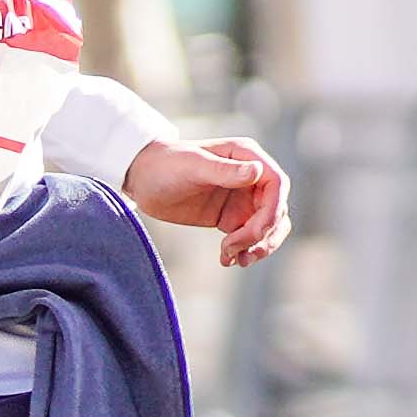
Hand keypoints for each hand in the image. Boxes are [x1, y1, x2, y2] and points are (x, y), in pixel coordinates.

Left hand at [121, 132, 289, 265]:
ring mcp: (241, 198)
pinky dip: (243, 251)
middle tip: (238, 248)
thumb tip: (257, 171)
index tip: (256, 231)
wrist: (140, 178)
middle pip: (276, 210)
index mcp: (246, 156)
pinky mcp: (230, 217)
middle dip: (264, 234)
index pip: (277, 184)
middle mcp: (250, 177)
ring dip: (259, 246)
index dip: (273, 210)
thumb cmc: (164, 163)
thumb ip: (225, 171)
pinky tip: (227, 260)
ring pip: (268, 226)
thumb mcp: (193, 165)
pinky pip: (248, 237)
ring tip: (236, 259)